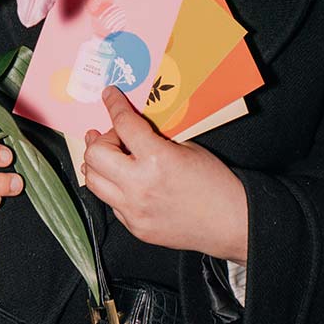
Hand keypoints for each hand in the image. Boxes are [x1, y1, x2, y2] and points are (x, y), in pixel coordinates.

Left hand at [83, 86, 247, 262]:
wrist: (230, 222)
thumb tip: (131, 128)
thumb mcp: (188, 148)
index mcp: (157, 159)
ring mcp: (134, 210)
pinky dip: (112, 187)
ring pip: (93, 181)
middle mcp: (139, 185)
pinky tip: (124, 181)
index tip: (109, 96)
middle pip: (94, 155)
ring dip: (97, 165)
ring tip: (107, 156)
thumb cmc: (215, 184)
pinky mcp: (135, 227)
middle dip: (99, 140)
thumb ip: (155, 138)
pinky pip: (110, 202)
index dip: (113, 104)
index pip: (123, 123)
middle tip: (111, 136)